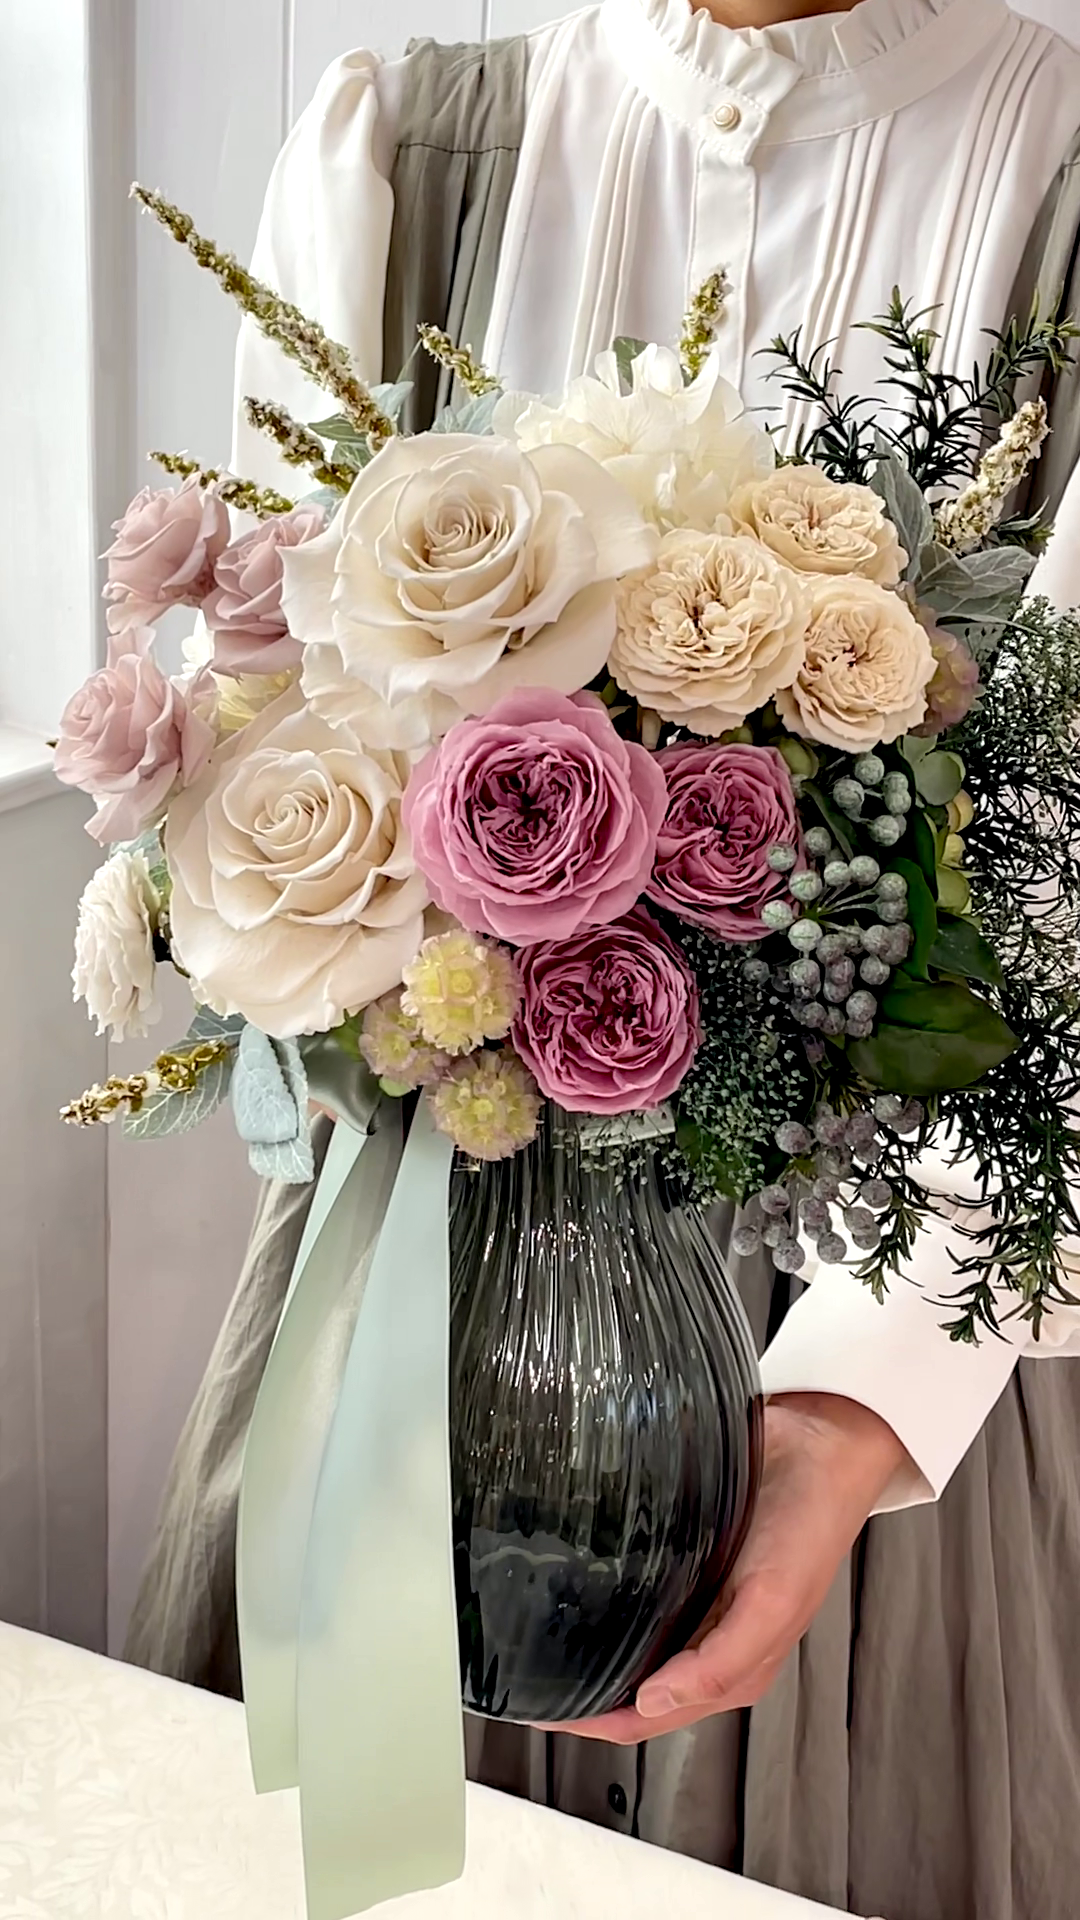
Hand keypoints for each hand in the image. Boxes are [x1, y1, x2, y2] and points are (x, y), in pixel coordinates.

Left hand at [555, 1393, 908, 1744]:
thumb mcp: (776, 1604)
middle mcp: (708, 1638)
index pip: (643, 1715)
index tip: (535, 1710)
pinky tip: (569, 1580)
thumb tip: (652, 1701)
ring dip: (585, 1644)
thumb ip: (721, 1665)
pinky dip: (600, 1594)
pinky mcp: (685, 1554)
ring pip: (626, 1639)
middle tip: (516, 1673)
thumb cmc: (809, 1526)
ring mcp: (694, 1597)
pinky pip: (633, 1585)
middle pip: (627, 1684)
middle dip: (577, 1690)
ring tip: (528, 1634)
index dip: (589, 1721)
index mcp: (731, 1668)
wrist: (821, 1442)